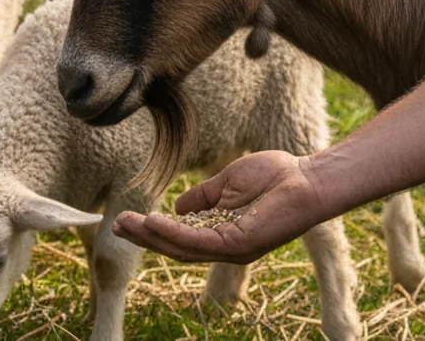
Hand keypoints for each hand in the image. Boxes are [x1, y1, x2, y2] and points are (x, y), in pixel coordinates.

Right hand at [111, 151, 327, 263]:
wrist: (308, 179)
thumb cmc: (275, 176)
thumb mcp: (228, 183)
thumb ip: (203, 197)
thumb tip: (177, 207)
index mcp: (221, 232)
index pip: (179, 237)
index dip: (151, 230)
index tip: (125, 220)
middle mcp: (225, 247)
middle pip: (175, 248)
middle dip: (144, 238)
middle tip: (116, 227)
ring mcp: (232, 248)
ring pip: (182, 248)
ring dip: (151, 237)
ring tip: (126, 224)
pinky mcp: (240, 244)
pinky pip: (199, 241)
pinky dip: (173, 232)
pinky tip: (153, 221)